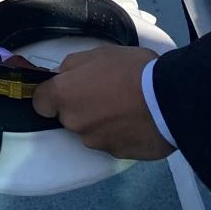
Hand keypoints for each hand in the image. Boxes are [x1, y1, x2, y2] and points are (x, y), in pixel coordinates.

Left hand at [32, 45, 172, 160]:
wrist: (170, 100)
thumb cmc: (131, 70)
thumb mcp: (98, 53)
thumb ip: (73, 65)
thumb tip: (62, 75)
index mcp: (65, 96)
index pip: (40, 102)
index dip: (50, 95)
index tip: (67, 89)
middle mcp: (75, 123)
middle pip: (67, 117)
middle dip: (80, 107)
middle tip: (105, 93)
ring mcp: (96, 142)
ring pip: (90, 131)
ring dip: (101, 122)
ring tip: (127, 107)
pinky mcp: (118, 155)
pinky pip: (112, 142)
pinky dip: (119, 134)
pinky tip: (137, 121)